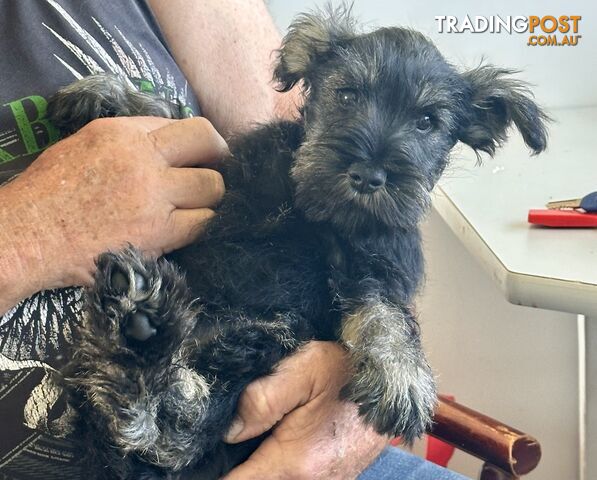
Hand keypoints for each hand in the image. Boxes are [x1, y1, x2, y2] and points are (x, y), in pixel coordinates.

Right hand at [0, 116, 225, 311]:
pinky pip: (203, 224)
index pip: (189, 125)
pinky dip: (203, 225)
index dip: (207, 142)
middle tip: (213, 176)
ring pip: (214, 189)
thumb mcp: (86, 145)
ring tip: (198, 205)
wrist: (28, 236)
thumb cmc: (50, 193)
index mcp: (123, 132)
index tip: (209, 155)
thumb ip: (131, 139)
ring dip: (211, 198)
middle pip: (210, 147)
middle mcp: (143, 158)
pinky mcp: (158, 233)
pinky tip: (190, 227)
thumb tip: (170, 144)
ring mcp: (154, 196)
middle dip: (219, 162)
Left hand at [223, 341, 388, 479]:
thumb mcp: (307, 368)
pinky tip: (264, 444)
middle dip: (230, 467)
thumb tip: (229, 430)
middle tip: (213, 445)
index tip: (192, 458)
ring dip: (251, 467)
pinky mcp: (330, 478)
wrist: (395, 381)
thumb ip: (263, 397)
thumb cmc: (350, 371)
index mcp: (295, 464)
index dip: (208, 472)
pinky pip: (286, 477)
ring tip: (237, 444)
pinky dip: (269, 467)